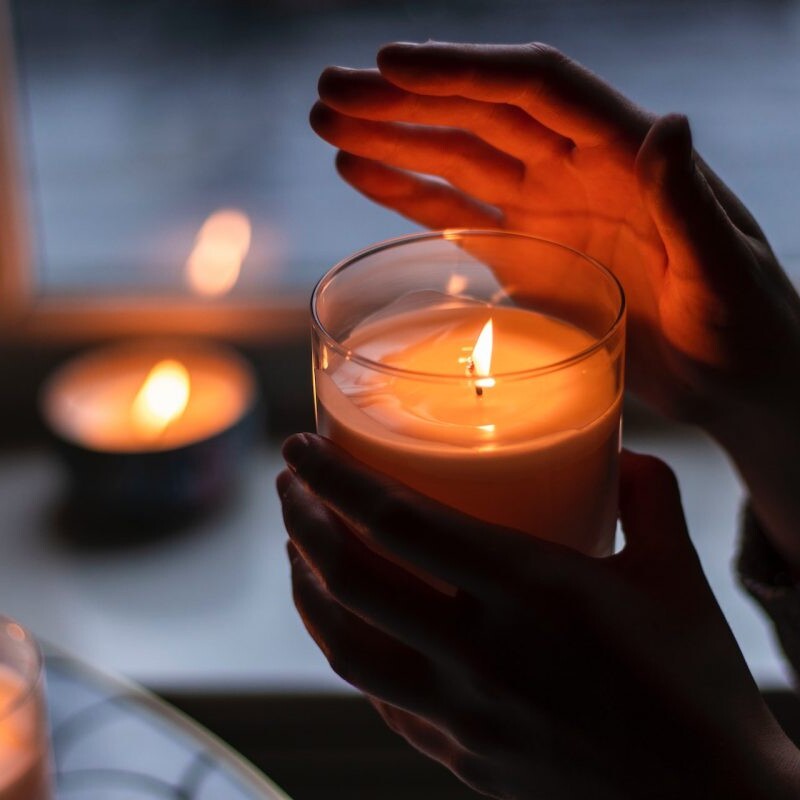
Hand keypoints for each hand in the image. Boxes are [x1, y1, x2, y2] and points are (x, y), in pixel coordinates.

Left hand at [278, 433, 799, 799]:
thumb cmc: (698, 690)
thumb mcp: (679, 577)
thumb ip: (650, 500)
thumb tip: (630, 455)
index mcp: (530, 592)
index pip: (400, 521)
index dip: (335, 478)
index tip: (300, 446)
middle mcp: (480, 652)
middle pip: (350, 578)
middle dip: (302, 521)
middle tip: (290, 486)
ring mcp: (461, 714)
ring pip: (343, 646)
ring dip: (305, 589)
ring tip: (297, 550)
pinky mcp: (459, 758)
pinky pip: (378, 699)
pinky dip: (349, 652)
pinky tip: (348, 627)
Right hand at [310, 41, 799, 564]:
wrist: (733, 375)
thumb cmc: (747, 322)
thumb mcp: (724, 268)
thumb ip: (688, 201)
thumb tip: (667, 124)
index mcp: (625, 155)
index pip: (534, 90)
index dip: (463, 73)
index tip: (391, 64)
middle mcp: (576, 170)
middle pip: (478, 116)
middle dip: (402, 101)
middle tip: (330, 92)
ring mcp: (546, 212)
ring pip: (456, 160)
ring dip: (392, 140)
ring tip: (329, 123)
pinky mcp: (526, 255)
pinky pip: (457, 215)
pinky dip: (408, 194)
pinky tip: (361, 174)